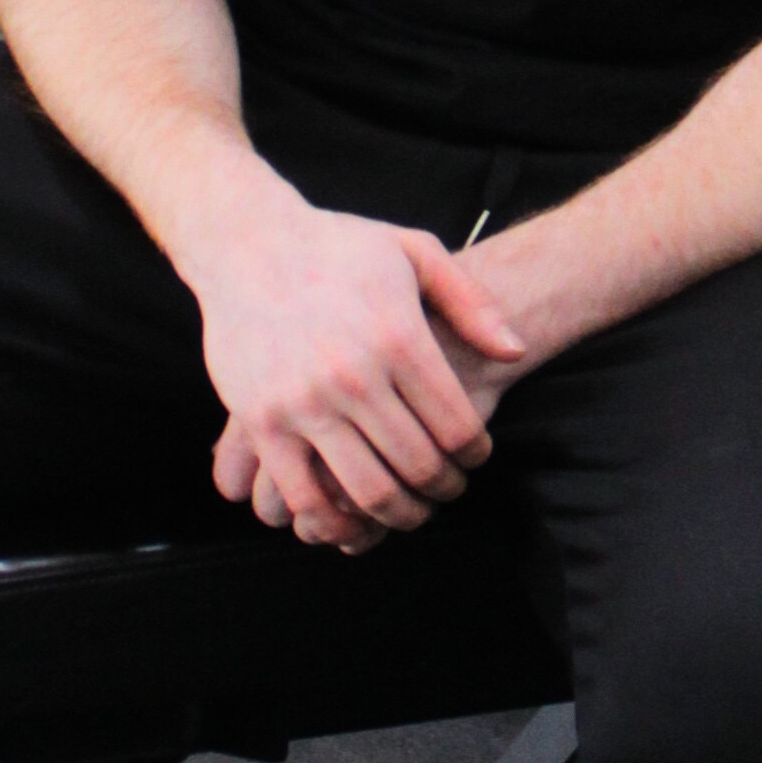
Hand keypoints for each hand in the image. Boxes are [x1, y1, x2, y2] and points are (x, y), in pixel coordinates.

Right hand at [198, 190, 525, 553]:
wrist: (246, 241)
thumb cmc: (337, 247)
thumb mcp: (413, 252)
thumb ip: (471, 302)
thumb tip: (515, 352)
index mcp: (398, 337)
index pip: (458, 426)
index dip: (475, 454)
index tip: (474, 457)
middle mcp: (354, 375)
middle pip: (420, 465)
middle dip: (444, 488)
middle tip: (447, 488)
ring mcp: (304, 402)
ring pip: (369, 491)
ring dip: (400, 515)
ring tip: (408, 509)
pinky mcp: (261, 422)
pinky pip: (304, 495)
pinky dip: (334, 521)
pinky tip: (350, 518)